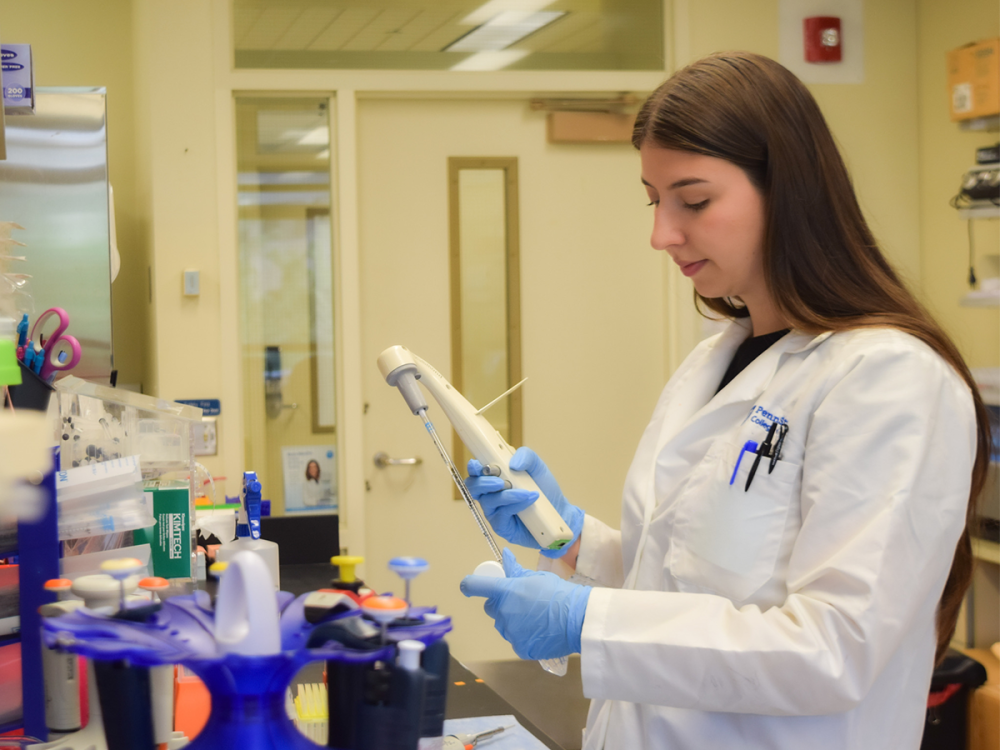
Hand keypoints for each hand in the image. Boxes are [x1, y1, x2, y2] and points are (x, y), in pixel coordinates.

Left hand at [460, 548, 590, 659]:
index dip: (470, 585)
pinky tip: (539, 631)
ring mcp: (510, 632)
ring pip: (503, 625)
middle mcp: (503, 612)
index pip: (475, 586)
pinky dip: (524, 636)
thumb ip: (516, 571)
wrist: (579, 619)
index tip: (469, 586)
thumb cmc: (559, 594)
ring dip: (512, 621)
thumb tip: (505, 556)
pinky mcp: (520, 648)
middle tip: (520, 602)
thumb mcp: (537, 577)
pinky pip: (516, 640)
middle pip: (491, 608)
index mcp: (506, 592)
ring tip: (535, 618)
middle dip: (500, 604)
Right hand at [464, 447, 583, 557]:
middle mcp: (490, 494)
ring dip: (506, 495)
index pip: (476, 472)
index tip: (476, 464)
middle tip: (500, 481)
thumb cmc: (544, 487)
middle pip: (474, 487)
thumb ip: (526, 456)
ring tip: (525, 492)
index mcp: (494, 477)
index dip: (473, 468)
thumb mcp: (537, 466)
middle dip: (484, 482)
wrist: (559, 509)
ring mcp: (494, 511)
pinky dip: (516, 504)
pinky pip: (502, 514)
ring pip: (488, 501)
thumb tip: (512, 463)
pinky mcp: (501, 526)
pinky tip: (529, 499)